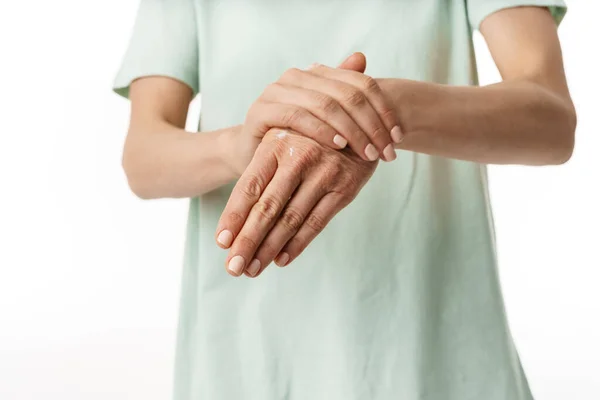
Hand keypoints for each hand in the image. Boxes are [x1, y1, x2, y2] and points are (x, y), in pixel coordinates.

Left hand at [215, 127, 377, 276]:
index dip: (234, 216)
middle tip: (233, 267)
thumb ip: (262, 174)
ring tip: (252, 270)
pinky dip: (297, 244)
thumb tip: (235, 223)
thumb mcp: (282, 142)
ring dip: (269, 249)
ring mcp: (323, 174)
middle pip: (267, 208)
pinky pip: (317, 222)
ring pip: (291, 219)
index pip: (249, 187)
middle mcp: (298, 158)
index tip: (221, 242)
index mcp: (275, 146)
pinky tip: (281, 260)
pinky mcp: (344, 188)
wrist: (358, 123)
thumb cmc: (307, 138)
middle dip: (247, 241)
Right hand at [228, 52, 402, 174]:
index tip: (398, 138)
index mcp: (316, 74)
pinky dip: (321, 130)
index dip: (383, 110)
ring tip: (368, 153)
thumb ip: (344, 93)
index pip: (360, 83)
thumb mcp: (326, 122)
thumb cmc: (294, 141)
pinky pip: (297, 116)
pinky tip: (339, 146)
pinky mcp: (261, 110)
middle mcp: (295, 77)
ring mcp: (276, 92)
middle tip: (386, 152)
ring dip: (352, 130)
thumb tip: (362, 58)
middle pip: (346, 94)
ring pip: (325, 104)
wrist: (254, 159)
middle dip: (371, 125)